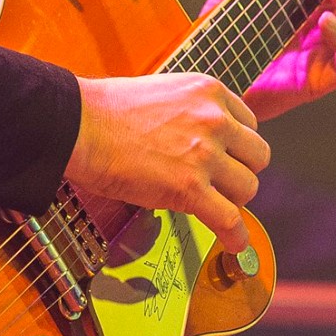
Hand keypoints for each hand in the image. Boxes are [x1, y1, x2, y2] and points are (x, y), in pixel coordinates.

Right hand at [67, 72, 270, 252]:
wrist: (78, 125)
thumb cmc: (106, 110)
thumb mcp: (164, 92)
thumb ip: (190, 110)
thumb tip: (198, 136)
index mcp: (209, 91)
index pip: (249, 124)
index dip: (237, 146)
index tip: (227, 158)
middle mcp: (214, 120)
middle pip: (257, 156)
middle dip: (239, 171)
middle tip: (219, 182)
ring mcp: (204, 155)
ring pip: (248, 188)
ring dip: (232, 200)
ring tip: (212, 205)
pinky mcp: (189, 188)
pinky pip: (230, 219)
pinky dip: (235, 236)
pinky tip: (234, 243)